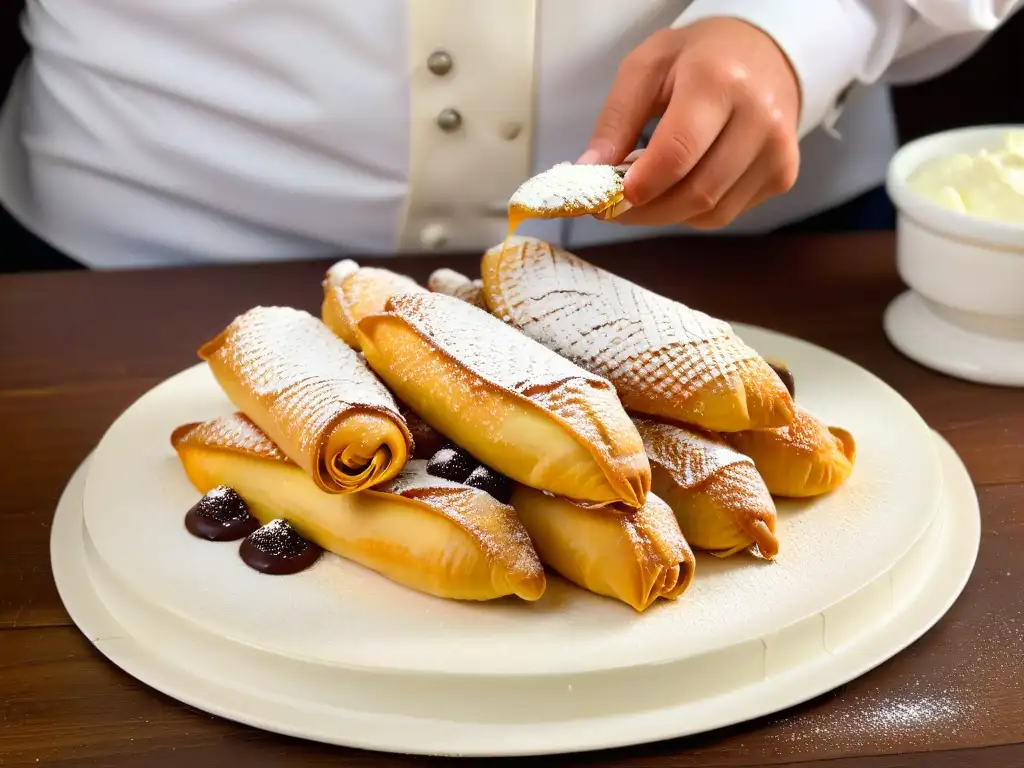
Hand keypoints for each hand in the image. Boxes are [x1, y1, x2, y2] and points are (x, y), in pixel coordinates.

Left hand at [579, 18, 801, 228]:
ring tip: (647, 192)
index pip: (678, 154)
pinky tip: (683, 184)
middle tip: (614, 207)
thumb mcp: (646, 68)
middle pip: (696, 192)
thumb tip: (590, 174)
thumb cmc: (698, 58)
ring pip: (710, 212)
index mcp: (719, 81)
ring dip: (667, 213)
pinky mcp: (784, 175)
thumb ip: (615, 120)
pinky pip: (726, 214)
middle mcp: (759, 118)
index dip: (641, 186)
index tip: (608, 198)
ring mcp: (777, 151)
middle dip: (646, 210)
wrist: (766, 54)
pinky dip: (694, 211)